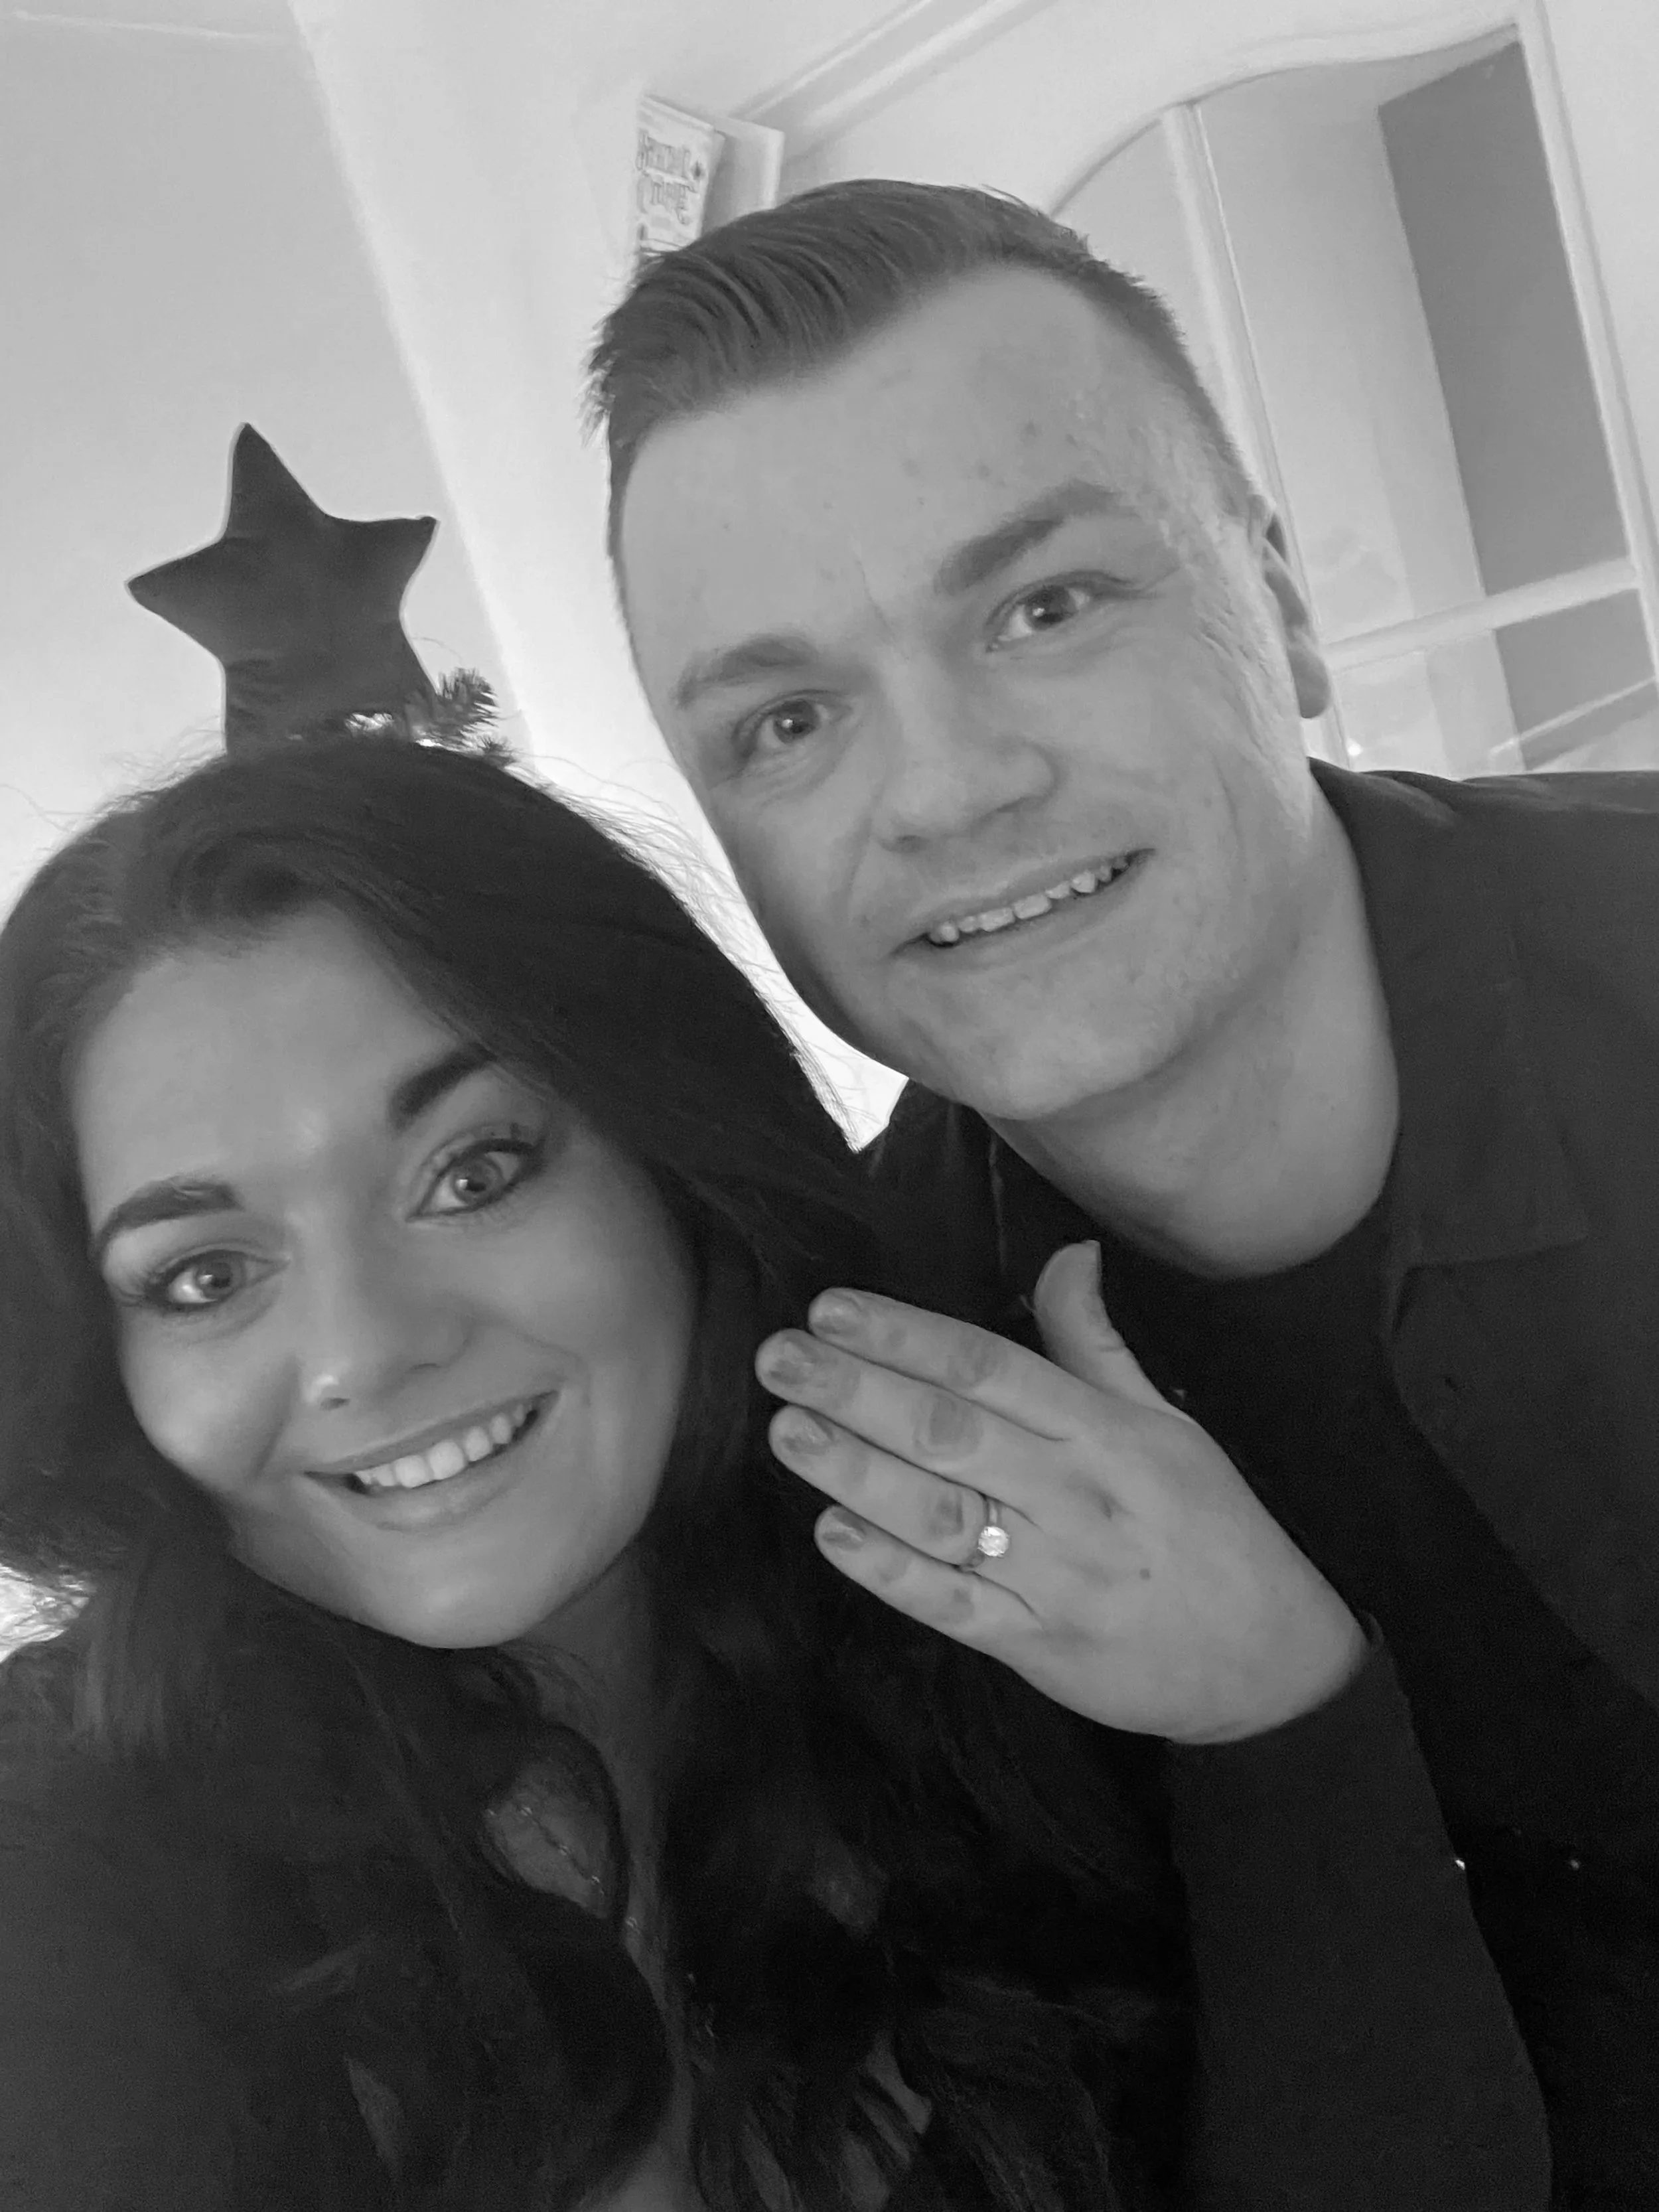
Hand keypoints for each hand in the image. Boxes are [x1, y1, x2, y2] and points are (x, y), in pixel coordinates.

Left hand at [755, 1243, 1365, 1745]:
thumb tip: (1066, 1252)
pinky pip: (956, 1607)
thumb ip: (1096, 1343)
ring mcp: (1055, 1575)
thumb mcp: (1168, 1423)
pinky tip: (834, 1535)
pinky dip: (893, 1572)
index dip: (907, 1335)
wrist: (1271, 1664)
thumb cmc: (1211, 1528)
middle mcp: (1075, 1496)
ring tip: (788, 1430)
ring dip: (858, 1471)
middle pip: (952, 1432)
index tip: (832, 1307)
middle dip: (858, 1390)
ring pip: (944, 1515)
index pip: (989, 1368)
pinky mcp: (1039, 1646)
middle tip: (779, 1357)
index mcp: (1104, 1432)